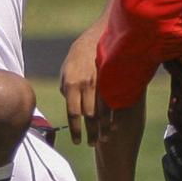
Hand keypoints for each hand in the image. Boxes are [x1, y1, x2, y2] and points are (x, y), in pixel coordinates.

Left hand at [60, 25, 102, 145]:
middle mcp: (86, 85)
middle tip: (92, 145)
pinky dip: (115, 117)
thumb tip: (69, 104)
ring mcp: (102, 84)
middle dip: (91, 133)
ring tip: (103, 139)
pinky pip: (114, 104)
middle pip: (89, 117)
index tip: (77, 142)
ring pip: (104, 112)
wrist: (99, 35)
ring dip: (104, 129)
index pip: (73, 113)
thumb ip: (66, 89)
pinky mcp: (114, 81)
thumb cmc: (79, 54)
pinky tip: (114, 126)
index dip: (75, 130)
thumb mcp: (66, 70)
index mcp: (72, 83)